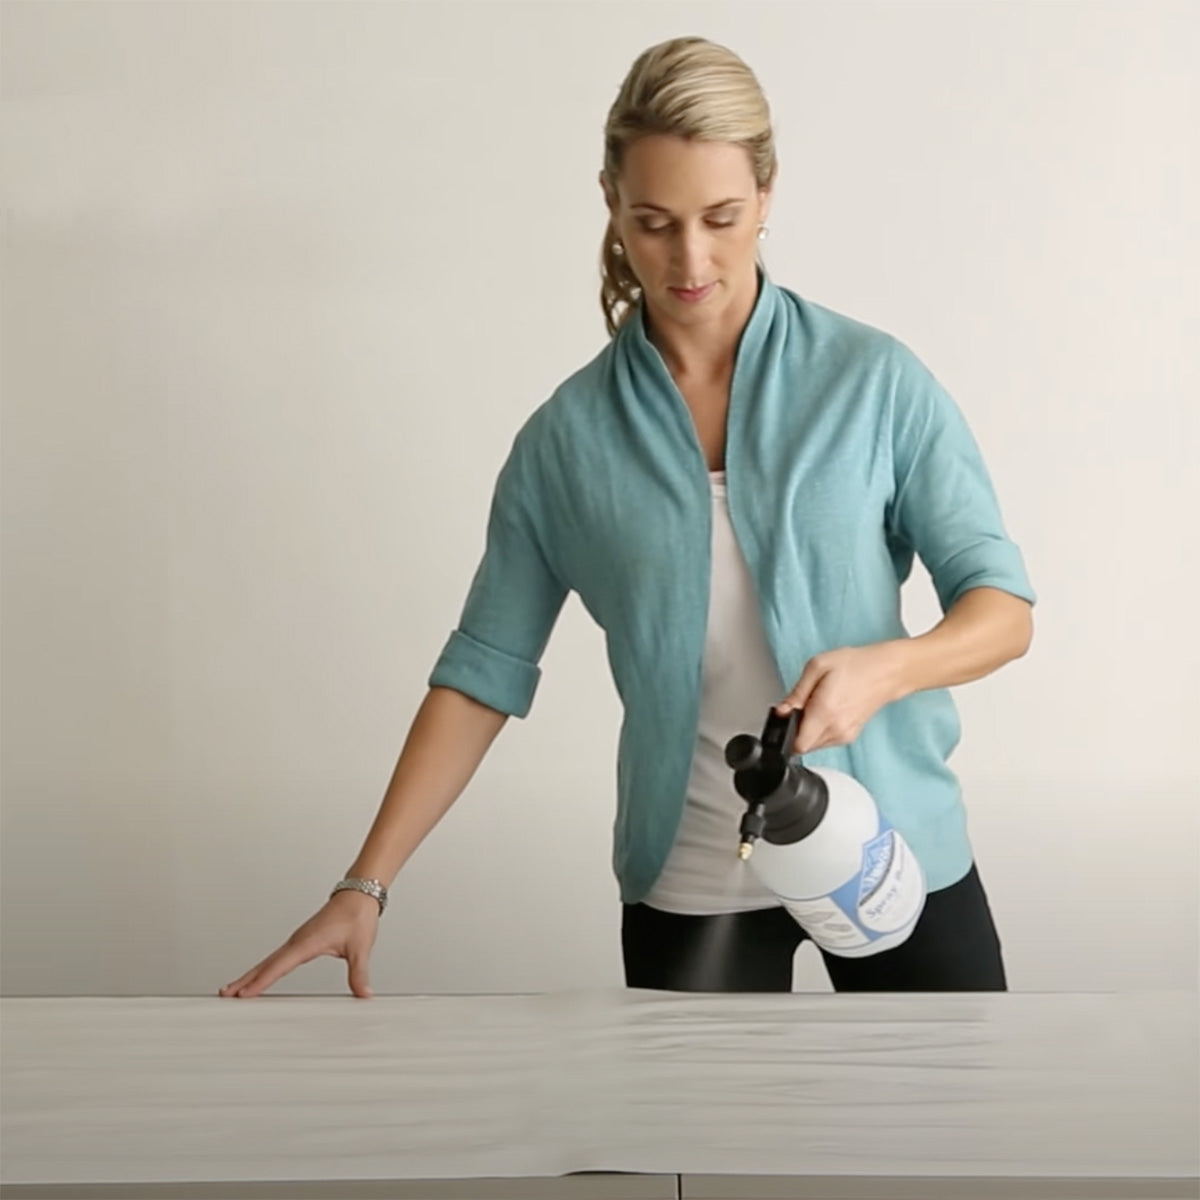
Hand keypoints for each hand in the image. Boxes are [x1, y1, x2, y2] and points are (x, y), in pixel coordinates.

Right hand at [218, 889, 380, 998]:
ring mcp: (297, 940)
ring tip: (233, 990)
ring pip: (269, 960)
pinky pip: (277, 957)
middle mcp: (298, 940)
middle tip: (225, 995)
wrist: (359, 895)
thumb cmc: (357, 915)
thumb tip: (363, 994)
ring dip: (251, 974)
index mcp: (307, 942)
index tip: (243, 993)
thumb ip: (358, 974)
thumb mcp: (360, 948)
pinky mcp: (300, 940)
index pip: (279, 966)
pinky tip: (260, 976)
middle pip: (266, 964)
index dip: (260, 981)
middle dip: (245, 980)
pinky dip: (265, 968)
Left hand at [776, 642, 907, 753]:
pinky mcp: (850, 736)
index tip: (786, 718)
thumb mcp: (817, 666)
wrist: (887, 671)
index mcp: (825, 712)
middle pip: (803, 746)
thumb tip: (781, 711)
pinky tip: (827, 710)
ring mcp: (845, 735)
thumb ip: (796, 693)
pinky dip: (820, 729)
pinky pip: (826, 740)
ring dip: (808, 730)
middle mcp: (836, 729)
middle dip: (796, 730)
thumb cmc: (855, 665)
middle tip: (802, 707)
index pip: (796, 745)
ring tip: (817, 705)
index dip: (785, 733)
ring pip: (814, 744)